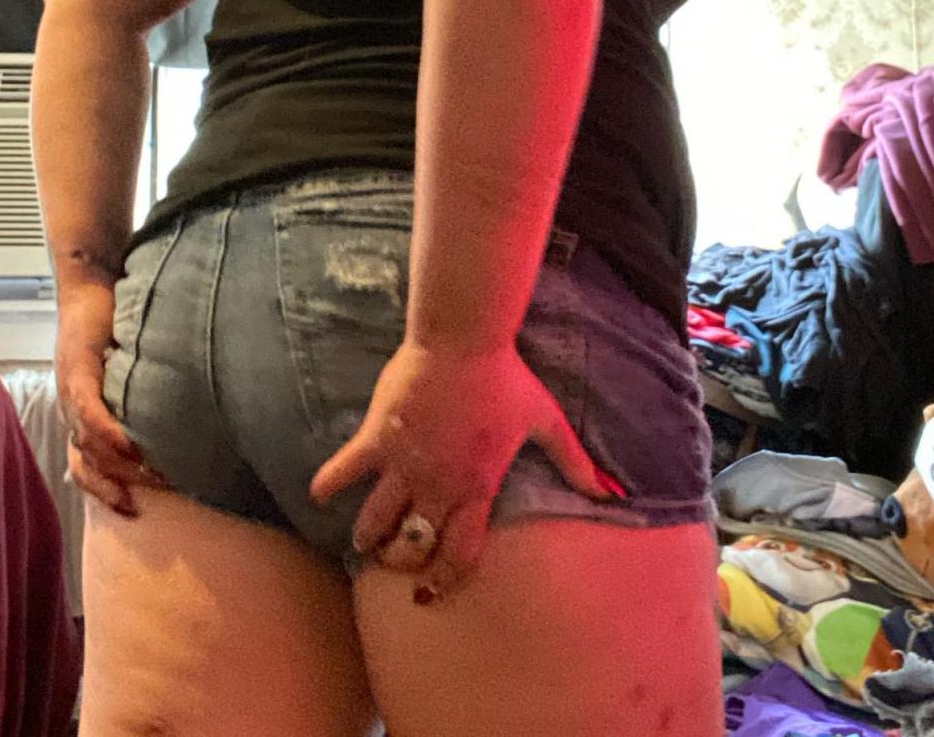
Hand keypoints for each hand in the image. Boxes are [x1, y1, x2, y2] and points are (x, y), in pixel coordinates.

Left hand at [56, 283, 166, 516]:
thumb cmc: (110, 319)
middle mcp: (70, 406)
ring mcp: (71, 389)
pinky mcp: (79, 367)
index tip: (132, 513)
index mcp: (80, 409)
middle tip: (147, 507)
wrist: (89, 279)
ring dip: (118, 466)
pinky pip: (90, 409)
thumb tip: (173, 415)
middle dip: (115, 488)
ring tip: (152, 479)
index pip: (85, 464)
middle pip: (87, 463)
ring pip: (88, 443)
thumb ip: (135, 392)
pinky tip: (129, 446)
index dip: (104, 492)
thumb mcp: (122, 365)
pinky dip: (108, 432)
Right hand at [308, 339, 624, 600]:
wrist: (464, 340)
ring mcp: (404, 463)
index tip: (427, 592)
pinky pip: (345, 470)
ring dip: (367, 534)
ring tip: (363, 538)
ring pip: (376, 519)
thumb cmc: (506, 379)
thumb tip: (613, 492)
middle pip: (412, 545)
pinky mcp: (378, 437)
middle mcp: (438, 485)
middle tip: (392, 557)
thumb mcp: (546, 421)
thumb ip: (575, 462)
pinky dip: (329, 484)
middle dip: (400, 560)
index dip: (442, 579)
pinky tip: (319, 493)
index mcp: (477, 488)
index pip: (458, 553)